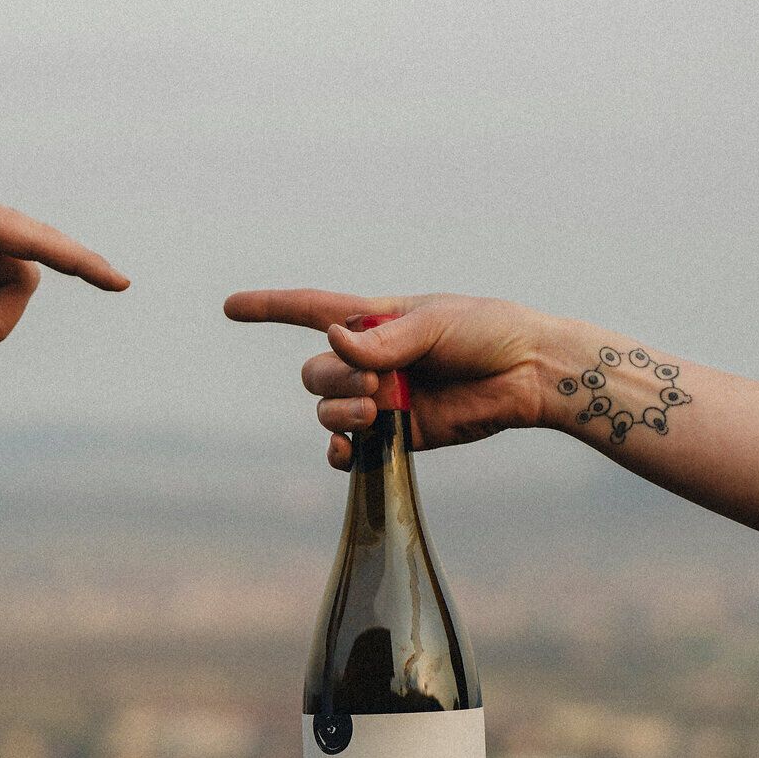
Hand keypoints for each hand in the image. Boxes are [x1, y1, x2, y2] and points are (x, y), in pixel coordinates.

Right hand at [223, 288, 561, 468]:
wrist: (528, 374)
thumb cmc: (488, 332)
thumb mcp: (435, 323)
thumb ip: (384, 339)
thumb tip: (335, 343)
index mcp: (374, 322)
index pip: (309, 311)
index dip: (269, 309)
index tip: (230, 306)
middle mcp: (370, 361)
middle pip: (315, 373)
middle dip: (337, 381)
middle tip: (379, 384)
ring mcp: (380, 400)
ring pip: (326, 410)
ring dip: (342, 411)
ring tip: (381, 409)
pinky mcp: (397, 435)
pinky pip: (347, 449)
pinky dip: (342, 451)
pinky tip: (353, 448)